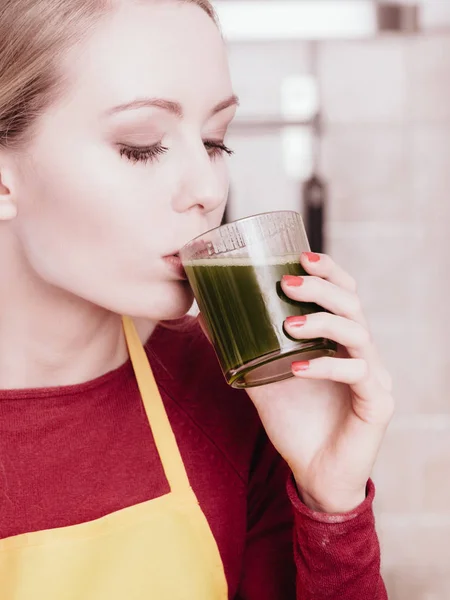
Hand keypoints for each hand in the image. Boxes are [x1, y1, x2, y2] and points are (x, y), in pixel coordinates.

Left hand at [244, 252, 393, 513]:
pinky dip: (327, 366)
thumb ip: (241, 348)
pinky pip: (358, 375)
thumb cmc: (294, 420)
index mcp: (340, 340)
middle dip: (322, 288)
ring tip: (289, 324)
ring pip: (359, 334)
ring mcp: (373, 376)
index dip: (329, 271)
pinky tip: (298, 367)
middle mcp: (361, 352)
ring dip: (323, 323)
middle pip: (353, 305)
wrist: (312, 472)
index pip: (344, 294)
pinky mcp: (377, 404)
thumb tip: (205, 315)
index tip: (300, 256)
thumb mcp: (263, 377)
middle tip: (288, 284)